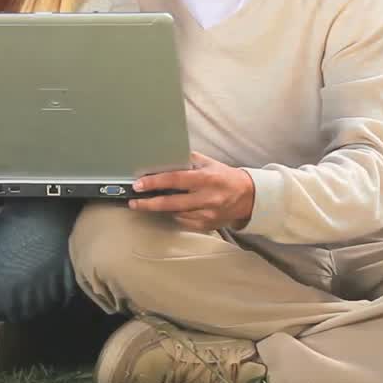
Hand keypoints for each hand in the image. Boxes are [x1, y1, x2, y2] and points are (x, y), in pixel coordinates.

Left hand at [129, 151, 256, 231]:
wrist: (248, 197)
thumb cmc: (224, 176)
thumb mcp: (208, 163)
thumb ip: (187, 160)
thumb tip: (164, 157)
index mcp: (206, 179)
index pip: (175, 180)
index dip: (155, 182)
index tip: (139, 184)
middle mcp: (207, 198)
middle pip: (172, 203)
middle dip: (149, 203)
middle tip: (134, 201)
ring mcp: (207, 214)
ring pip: (176, 214)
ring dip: (161, 209)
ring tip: (148, 203)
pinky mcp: (208, 225)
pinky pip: (184, 223)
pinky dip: (175, 216)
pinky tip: (171, 210)